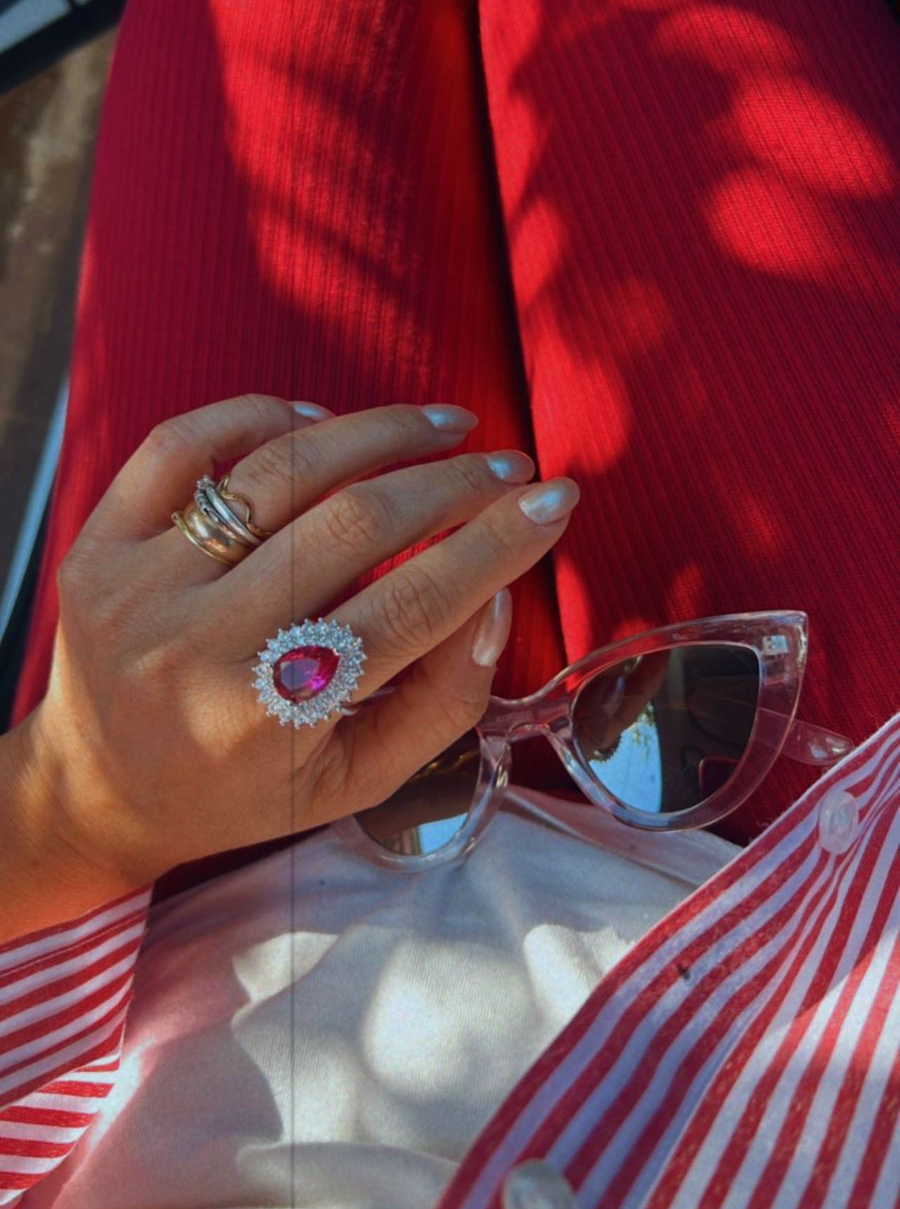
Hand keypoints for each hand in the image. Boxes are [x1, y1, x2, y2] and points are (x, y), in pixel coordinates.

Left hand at [27, 395, 579, 893]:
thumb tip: (497, 592)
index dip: (497, 544)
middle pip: (356, 526)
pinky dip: (260, 415)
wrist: (102, 792)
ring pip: (281, 469)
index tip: (556, 499)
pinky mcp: (98, 543)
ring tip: (443, 426)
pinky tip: (322, 425)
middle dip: (454, 482)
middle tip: (508, 463)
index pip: (411, 608)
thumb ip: (443, 698)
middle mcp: (200, 647)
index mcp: (271, 719)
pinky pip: (182, 442)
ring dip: (379, 432)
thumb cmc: (248, 790)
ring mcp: (140, 587)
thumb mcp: (360, 780)